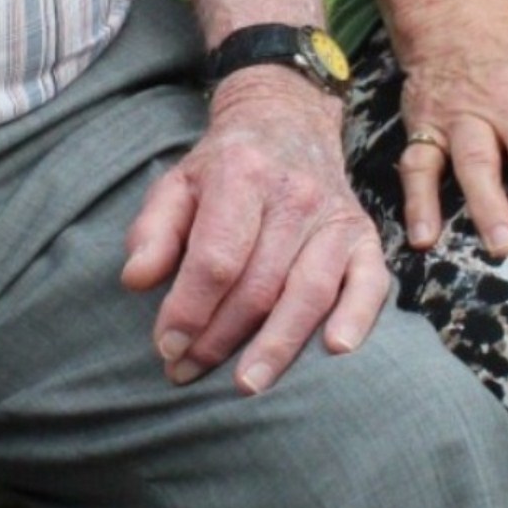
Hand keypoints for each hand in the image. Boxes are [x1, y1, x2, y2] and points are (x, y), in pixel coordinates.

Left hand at [120, 67, 390, 393]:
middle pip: (259, 284)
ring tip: (247, 385)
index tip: (166, 346)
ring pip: (309, 292)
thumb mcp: (177, 184)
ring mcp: (335, 217)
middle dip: (220, 338)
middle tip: (187, 372)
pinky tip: (336, 350)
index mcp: (243, 175)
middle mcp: (295, 195)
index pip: (216, 258)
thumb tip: (137, 280)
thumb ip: (153, 231)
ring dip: (277, 345)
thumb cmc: (224, 167)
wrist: (288, 122)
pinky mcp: (364, 236)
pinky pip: (370, 282)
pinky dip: (356, 316)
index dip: (189, 309)